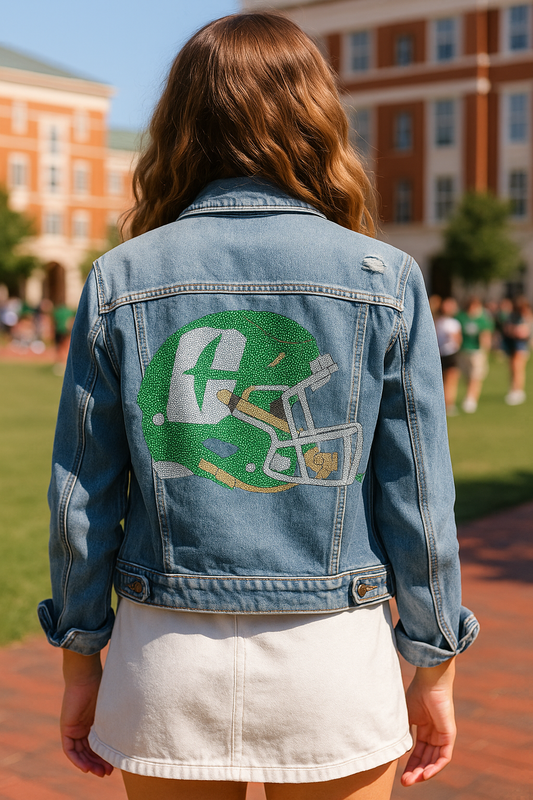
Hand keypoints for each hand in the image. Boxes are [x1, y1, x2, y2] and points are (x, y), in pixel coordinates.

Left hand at [60, 650, 113, 777]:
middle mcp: (85, 726)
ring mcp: (75, 728)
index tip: (117, 763)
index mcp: (96, 721)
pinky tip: (86, 768)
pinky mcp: (67, 728)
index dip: (107, 754)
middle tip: (109, 772)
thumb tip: (145, 723)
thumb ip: (120, 716)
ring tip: (101, 772)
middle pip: (90, 751)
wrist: (86, 677)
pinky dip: (77, 760)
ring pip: (80, 753)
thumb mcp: (114, 706)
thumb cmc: (103, 686)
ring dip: (89, 764)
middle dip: (100, 762)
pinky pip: (70, 749)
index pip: (100, 743)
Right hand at [401, 657, 455, 786]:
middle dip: (415, 772)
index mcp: (423, 727)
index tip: (400, 776)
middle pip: (425, 759)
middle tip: (404, 783)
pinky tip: (425, 774)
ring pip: (434, 761)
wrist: (429, 682)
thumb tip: (399, 751)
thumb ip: (403, 733)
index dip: (409, 764)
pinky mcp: (449, 735)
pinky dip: (435, 767)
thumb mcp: (405, 717)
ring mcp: (442, 735)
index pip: (417, 752)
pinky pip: (444, 756)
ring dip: (424, 773)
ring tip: (412, 781)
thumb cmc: (416, 693)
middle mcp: (433, 733)